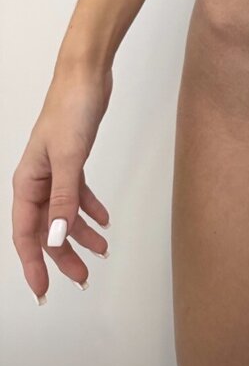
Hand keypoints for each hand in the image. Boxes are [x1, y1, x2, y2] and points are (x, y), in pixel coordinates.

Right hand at [12, 63, 112, 303]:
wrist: (87, 76)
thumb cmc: (71, 110)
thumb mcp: (69, 158)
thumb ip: (63, 200)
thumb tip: (55, 238)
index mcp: (27, 182)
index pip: (26, 234)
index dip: (34, 264)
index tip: (43, 289)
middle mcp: (37, 180)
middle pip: (47, 229)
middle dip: (63, 255)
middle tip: (82, 279)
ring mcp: (55, 171)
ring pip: (64, 214)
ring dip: (81, 234)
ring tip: (102, 251)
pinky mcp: (73, 161)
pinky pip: (78, 195)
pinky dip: (90, 209)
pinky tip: (105, 220)